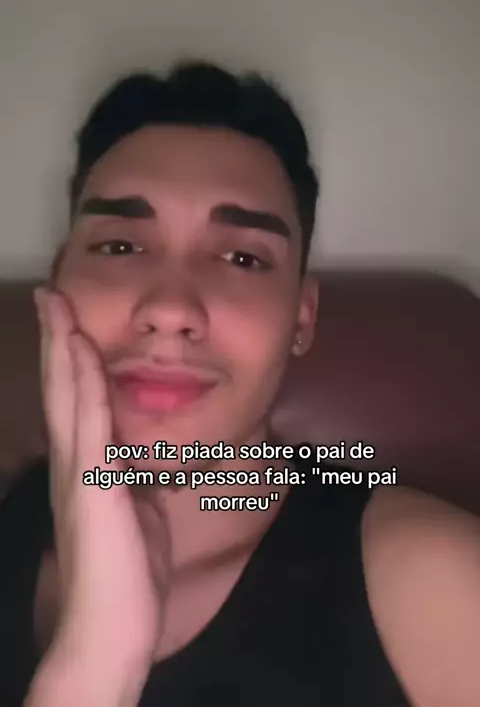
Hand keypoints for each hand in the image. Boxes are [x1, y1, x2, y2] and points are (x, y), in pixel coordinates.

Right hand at [26, 289, 170, 706]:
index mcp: (84, 466)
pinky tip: (81, 351)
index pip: (73, 401)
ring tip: (56, 305)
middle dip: (57, 338)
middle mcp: (73, 461)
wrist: (110, 627)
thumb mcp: (136, 511)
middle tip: (49, 295)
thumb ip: (134, 478)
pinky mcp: (94, 482)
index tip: (68, 319)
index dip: (69, 358)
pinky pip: (90, 421)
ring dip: (63, 345)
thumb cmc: (126, 574)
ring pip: (69, 394)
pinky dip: (83, 382)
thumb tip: (143, 460)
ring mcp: (80, 470)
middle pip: (62, 386)